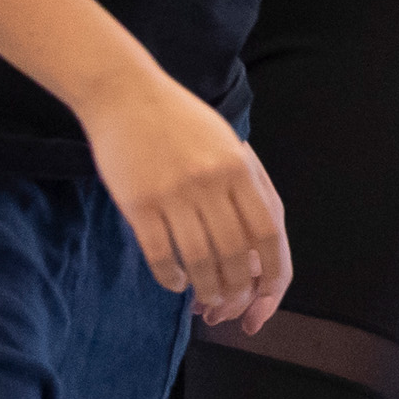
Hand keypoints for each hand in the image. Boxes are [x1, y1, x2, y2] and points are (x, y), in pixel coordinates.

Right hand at [85, 74, 293, 332]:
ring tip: (205, 299)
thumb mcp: (229, 144)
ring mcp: (173, 193)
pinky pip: (159, 254)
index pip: (268, 233)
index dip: (273, 271)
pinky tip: (175, 283)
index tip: (269, 294)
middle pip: (235, 253)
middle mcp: (210, 181)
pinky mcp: (138, 203)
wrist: (124, 94)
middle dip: (237, 289)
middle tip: (231, 304)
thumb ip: (249, 187)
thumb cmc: (182, 122)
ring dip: (205, 289)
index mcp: (239, 168)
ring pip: (198, 260)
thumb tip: (264, 244)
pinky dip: (170, 277)